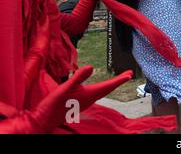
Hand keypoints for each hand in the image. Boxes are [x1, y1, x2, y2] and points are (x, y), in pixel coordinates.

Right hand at [0, 67, 131, 133]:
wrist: (44, 119)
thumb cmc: (54, 104)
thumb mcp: (65, 88)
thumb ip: (78, 77)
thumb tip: (91, 66)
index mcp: (90, 94)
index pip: (109, 85)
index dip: (120, 79)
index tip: (130, 74)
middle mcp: (90, 98)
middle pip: (108, 88)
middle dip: (118, 81)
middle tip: (129, 74)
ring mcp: (86, 101)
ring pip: (103, 91)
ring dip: (111, 84)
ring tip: (119, 78)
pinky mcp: (80, 102)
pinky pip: (96, 93)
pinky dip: (102, 87)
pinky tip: (100, 87)